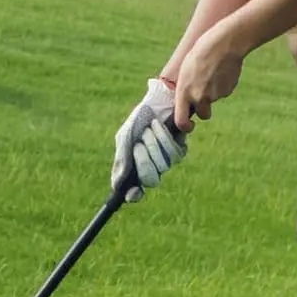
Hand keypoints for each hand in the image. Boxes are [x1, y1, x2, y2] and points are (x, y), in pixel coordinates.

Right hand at [112, 77, 188, 203]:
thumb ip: (122, 160)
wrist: (156, 101)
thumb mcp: (125, 138)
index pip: (135, 192)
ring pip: (164, 164)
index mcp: (134, 168)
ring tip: (149, 128)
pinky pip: (175, 152)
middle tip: (138, 144)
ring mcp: (167, 160)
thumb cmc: (138, 120)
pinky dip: (165, 137)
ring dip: (154, 144)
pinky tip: (159, 125)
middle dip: (144, 160)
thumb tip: (117, 185)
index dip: (134, 195)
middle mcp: (151, 168)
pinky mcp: (179, 149)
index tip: (132, 192)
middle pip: (151, 179)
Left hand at [174, 27, 245, 131]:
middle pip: (203, 115)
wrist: (224, 43)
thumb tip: (186, 103)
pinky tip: (221, 71)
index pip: (181, 121)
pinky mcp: (228, 90)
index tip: (188, 127)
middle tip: (204, 97)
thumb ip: (185, 90)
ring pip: (214, 101)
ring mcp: (215, 95)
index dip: (185, 127)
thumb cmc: (200, 53)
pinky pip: (223, 92)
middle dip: (204, 110)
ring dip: (213, 93)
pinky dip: (222, 85)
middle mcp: (199, 97)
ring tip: (212, 74)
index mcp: (184, 93)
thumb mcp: (184, 72)